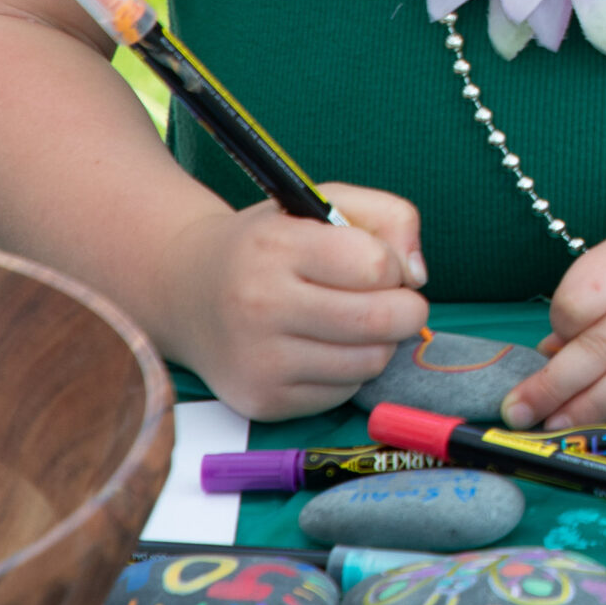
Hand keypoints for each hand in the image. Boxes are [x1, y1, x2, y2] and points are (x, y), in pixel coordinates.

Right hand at [166, 183, 428, 420]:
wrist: (187, 292)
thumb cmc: (271, 245)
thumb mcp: (324, 205)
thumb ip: (390, 216)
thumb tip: (417, 276)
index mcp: (277, 247)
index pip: (375, 266)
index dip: (395, 265)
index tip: (383, 265)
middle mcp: (261, 305)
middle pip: (380, 321)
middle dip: (408, 311)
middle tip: (399, 302)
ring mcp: (259, 359)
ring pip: (369, 362)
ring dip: (379, 343)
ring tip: (357, 322)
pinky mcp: (262, 400)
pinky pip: (342, 392)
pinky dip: (349, 371)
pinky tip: (325, 348)